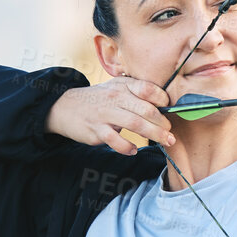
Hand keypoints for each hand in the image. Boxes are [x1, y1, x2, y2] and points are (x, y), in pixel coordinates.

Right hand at [46, 77, 175, 155]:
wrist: (65, 107)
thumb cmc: (100, 100)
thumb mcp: (116, 89)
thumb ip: (137, 94)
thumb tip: (166, 105)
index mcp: (123, 86)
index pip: (148, 89)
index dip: (163, 100)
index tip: (171, 110)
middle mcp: (115, 97)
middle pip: (146, 110)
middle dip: (163, 124)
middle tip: (171, 133)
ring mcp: (105, 114)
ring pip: (135, 124)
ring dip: (154, 135)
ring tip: (165, 142)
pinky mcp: (96, 130)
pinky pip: (115, 140)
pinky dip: (127, 146)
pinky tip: (134, 150)